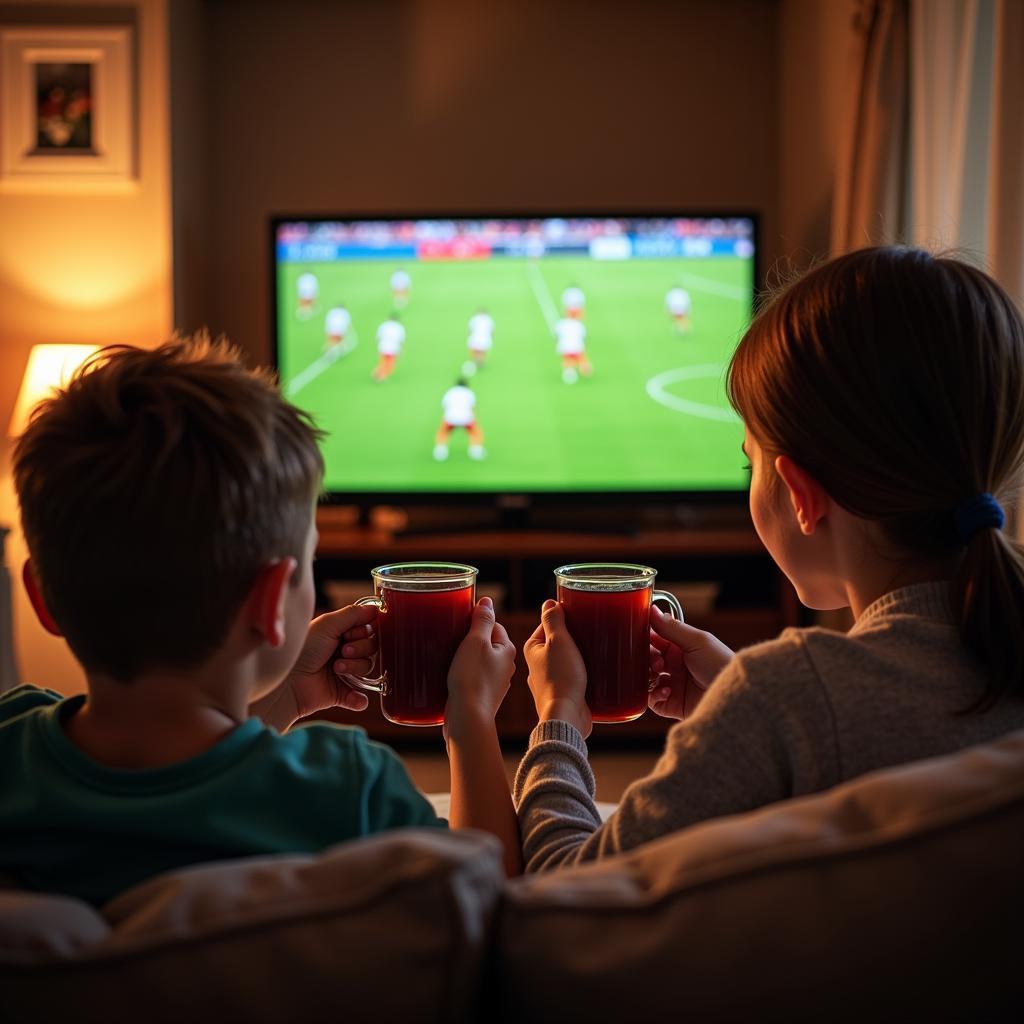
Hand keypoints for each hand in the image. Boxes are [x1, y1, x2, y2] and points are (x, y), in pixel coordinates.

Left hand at [284, 604, 379, 719]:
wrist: (289, 679)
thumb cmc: (304, 648)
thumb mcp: (328, 624)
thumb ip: (353, 614)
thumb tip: (376, 609)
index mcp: (340, 633)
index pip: (368, 629)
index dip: (364, 631)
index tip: (350, 633)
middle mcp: (344, 651)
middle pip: (372, 647)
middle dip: (360, 648)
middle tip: (343, 651)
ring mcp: (344, 672)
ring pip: (368, 668)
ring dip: (355, 667)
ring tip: (336, 668)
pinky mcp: (342, 693)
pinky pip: (361, 697)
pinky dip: (359, 698)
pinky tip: (354, 696)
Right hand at [445, 597, 516, 739]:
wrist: (468, 718)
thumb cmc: (472, 678)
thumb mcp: (475, 642)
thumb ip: (482, 620)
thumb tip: (488, 601)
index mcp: (506, 650)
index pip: (494, 625)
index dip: (476, 620)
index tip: (460, 620)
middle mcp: (505, 667)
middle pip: (485, 643)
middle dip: (469, 639)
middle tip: (450, 637)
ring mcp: (494, 683)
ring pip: (478, 661)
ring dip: (464, 657)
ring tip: (447, 655)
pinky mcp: (481, 696)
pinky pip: (472, 678)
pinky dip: (461, 674)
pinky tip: (448, 675)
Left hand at [523, 599, 591, 738]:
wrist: (566, 716)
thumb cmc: (560, 678)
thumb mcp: (558, 641)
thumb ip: (553, 620)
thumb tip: (549, 603)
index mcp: (532, 649)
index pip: (548, 624)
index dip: (565, 618)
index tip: (581, 616)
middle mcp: (537, 664)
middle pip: (559, 642)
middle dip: (576, 637)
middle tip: (593, 632)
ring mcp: (550, 679)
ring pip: (568, 660)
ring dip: (582, 655)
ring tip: (599, 650)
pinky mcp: (563, 693)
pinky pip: (575, 676)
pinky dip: (585, 672)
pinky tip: (598, 669)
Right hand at [648, 605, 733, 718]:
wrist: (734, 695)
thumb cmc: (720, 663)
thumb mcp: (697, 641)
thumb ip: (672, 628)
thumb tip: (652, 609)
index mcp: (682, 648)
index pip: (656, 639)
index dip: (646, 638)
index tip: (637, 637)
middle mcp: (676, 666)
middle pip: (649, 659)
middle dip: (647, 658)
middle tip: (657, 662)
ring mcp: (674, 685)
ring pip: (647, 679)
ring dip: (648, 676)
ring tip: (658, 675)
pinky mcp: (673, 704)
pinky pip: (653, 700)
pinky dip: (655, 694)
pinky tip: (667, 690)